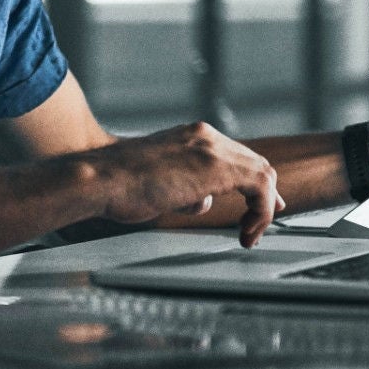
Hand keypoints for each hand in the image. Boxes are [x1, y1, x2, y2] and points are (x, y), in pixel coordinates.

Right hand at [87, 122, 283, 247]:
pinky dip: (260, 211)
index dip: (251, 180)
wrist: (102, 178)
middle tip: (266, 217)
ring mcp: (212, 149)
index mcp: (190, 136)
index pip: (235, 154)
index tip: (257, 202)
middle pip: (253, 161)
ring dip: (262, 207)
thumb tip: (200, 200)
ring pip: (261, 173)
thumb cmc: (118, 185)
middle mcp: (205, 136)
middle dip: (265, 193)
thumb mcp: (158, 182)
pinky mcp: (217, 167)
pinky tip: (248, 231)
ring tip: (251, 232)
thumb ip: (185, 187)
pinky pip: (259, 187)